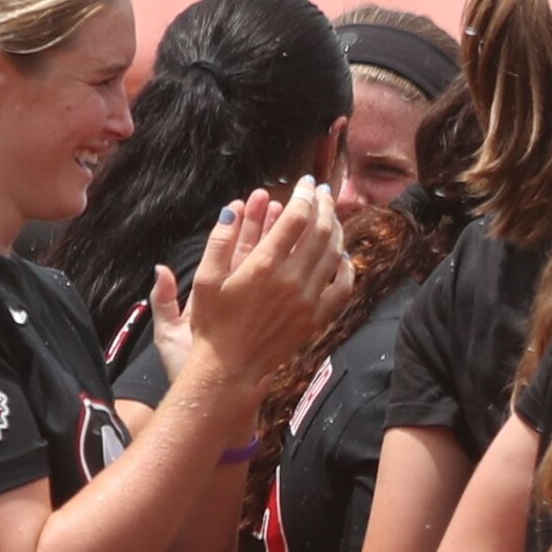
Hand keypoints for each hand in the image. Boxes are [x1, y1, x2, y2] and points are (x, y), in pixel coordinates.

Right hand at [169, 180, 352, 394]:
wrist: (231, 368)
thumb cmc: (212, 323)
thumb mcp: (205, 279)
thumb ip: (219, 242)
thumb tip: (232, 209)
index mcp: (263, 265)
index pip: (295, 218)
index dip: (304, 195)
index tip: (307, 183)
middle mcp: (291, 280)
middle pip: (319, 230)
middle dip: (324, 205)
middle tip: (323, 191)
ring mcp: (308, 300)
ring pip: (333, 254)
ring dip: (335, 230)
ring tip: (331, 215)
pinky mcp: (317, 318)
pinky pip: (342, 288)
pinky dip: (346, 267)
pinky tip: (341, 255)